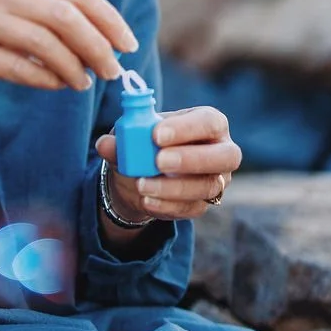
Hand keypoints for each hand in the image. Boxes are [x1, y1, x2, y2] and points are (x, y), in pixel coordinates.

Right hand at [0, 0, 134, 98]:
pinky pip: (16, 67)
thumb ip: (38, 10)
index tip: (128, 42)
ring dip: (74, 67)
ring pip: (44, 43)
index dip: (107, 16)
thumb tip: (95, 36)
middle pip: (64, 15)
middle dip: (98, 45)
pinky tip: (56, 86)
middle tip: (114, 70)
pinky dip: (44, 79)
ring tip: (85, 83)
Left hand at [94, 107, 239, 223]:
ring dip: (173, 187)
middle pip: (225, 156)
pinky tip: (147, 201)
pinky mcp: (204, 204)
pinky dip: (168, 205)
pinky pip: (194, 208)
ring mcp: (217, 179)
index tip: (156, 135)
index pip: (208, 121)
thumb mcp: (131, 135)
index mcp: (209, 122)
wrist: (140, 174)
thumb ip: (120, 139)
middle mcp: (222, 150)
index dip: (186, 128)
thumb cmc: (144, 142)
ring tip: (142, 184)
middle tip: (158, 161)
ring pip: (208, 186)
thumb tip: (105, 144)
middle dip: (191, 159)